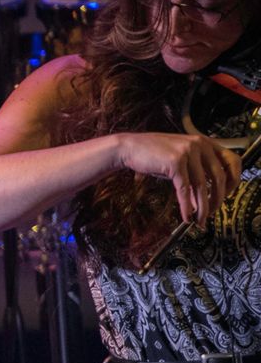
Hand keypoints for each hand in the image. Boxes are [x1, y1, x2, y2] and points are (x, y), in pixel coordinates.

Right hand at [116, 132, 242, 226]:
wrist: (129, 148)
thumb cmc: (154, 155)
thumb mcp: (181, 159)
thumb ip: (196, 171)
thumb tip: (205, 197)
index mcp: (205, 142)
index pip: (232, 161)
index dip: (234, 180)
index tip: (227, 195)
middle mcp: (200, 145)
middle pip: (219, 177)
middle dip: (218, 199)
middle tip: (213, 212)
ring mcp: (188, 153)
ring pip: (202, 186)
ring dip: (203, 207)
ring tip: (200, 220)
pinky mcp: (175, 163)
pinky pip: (185, 189)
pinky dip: (186, 205)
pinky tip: (186, 216)